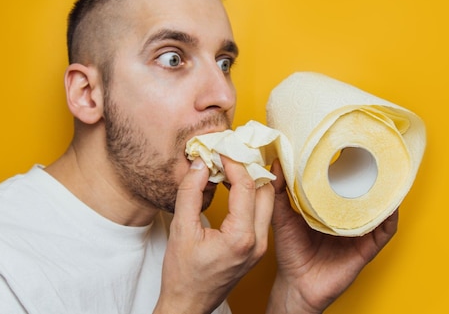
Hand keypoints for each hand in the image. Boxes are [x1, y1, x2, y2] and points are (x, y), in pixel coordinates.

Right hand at [155, 157, 274, 313]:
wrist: (188, 305)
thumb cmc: (182, 274)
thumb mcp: (181, 229)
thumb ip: (190, 192)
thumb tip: (200, 164)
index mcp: (241, 237)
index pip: (246, 187)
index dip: (234, 163)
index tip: (221, 150)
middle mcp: (258, 242)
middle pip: (265, 191)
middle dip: (250, 168)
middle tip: (231, 153)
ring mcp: (260, 247)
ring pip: (267, 201)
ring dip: (252, 181)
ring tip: (231, 166)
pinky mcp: (256, 248)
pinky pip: (261, 213)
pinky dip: (251, 195)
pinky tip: (233, 186)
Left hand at [267, 160, 397, 313]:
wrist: (296, 285)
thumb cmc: (290, 252)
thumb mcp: (282, 216)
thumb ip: (278, 192)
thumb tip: (275, 163)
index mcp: (329, 209)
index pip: (343, 184)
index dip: (349, 167)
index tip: (350, 145)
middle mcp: (347, 219)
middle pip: (365, 194)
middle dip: (373, 177)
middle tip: (376, 155)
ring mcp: (358, 233)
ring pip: (379, 210)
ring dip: (386, 194)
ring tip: (389, 175)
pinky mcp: (366, 249)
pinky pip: (383, 233)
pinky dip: (389, 219)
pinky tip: (390, 206)